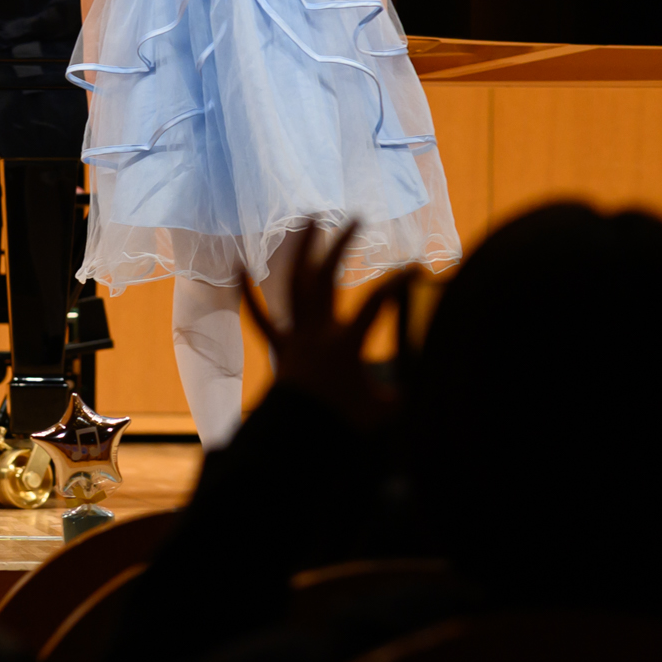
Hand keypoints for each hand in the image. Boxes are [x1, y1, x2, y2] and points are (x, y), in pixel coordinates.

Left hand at [240, 221, 410, 432]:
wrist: (296, 443)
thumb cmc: (342, 427)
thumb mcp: (382, 411)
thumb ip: (404, 392)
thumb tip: (424, 384)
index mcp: (346, 345)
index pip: (377, 302)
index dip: (399, 282)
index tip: (417, 267)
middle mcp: (317, 332)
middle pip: (326, 278)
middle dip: (340, 245)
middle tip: (355, 219)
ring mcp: (294, 336)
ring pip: (294, 285)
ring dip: (300, 251)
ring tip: (307, 220)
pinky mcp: (279, 347)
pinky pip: (259, 317)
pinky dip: (247, 293)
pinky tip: (237, 266)